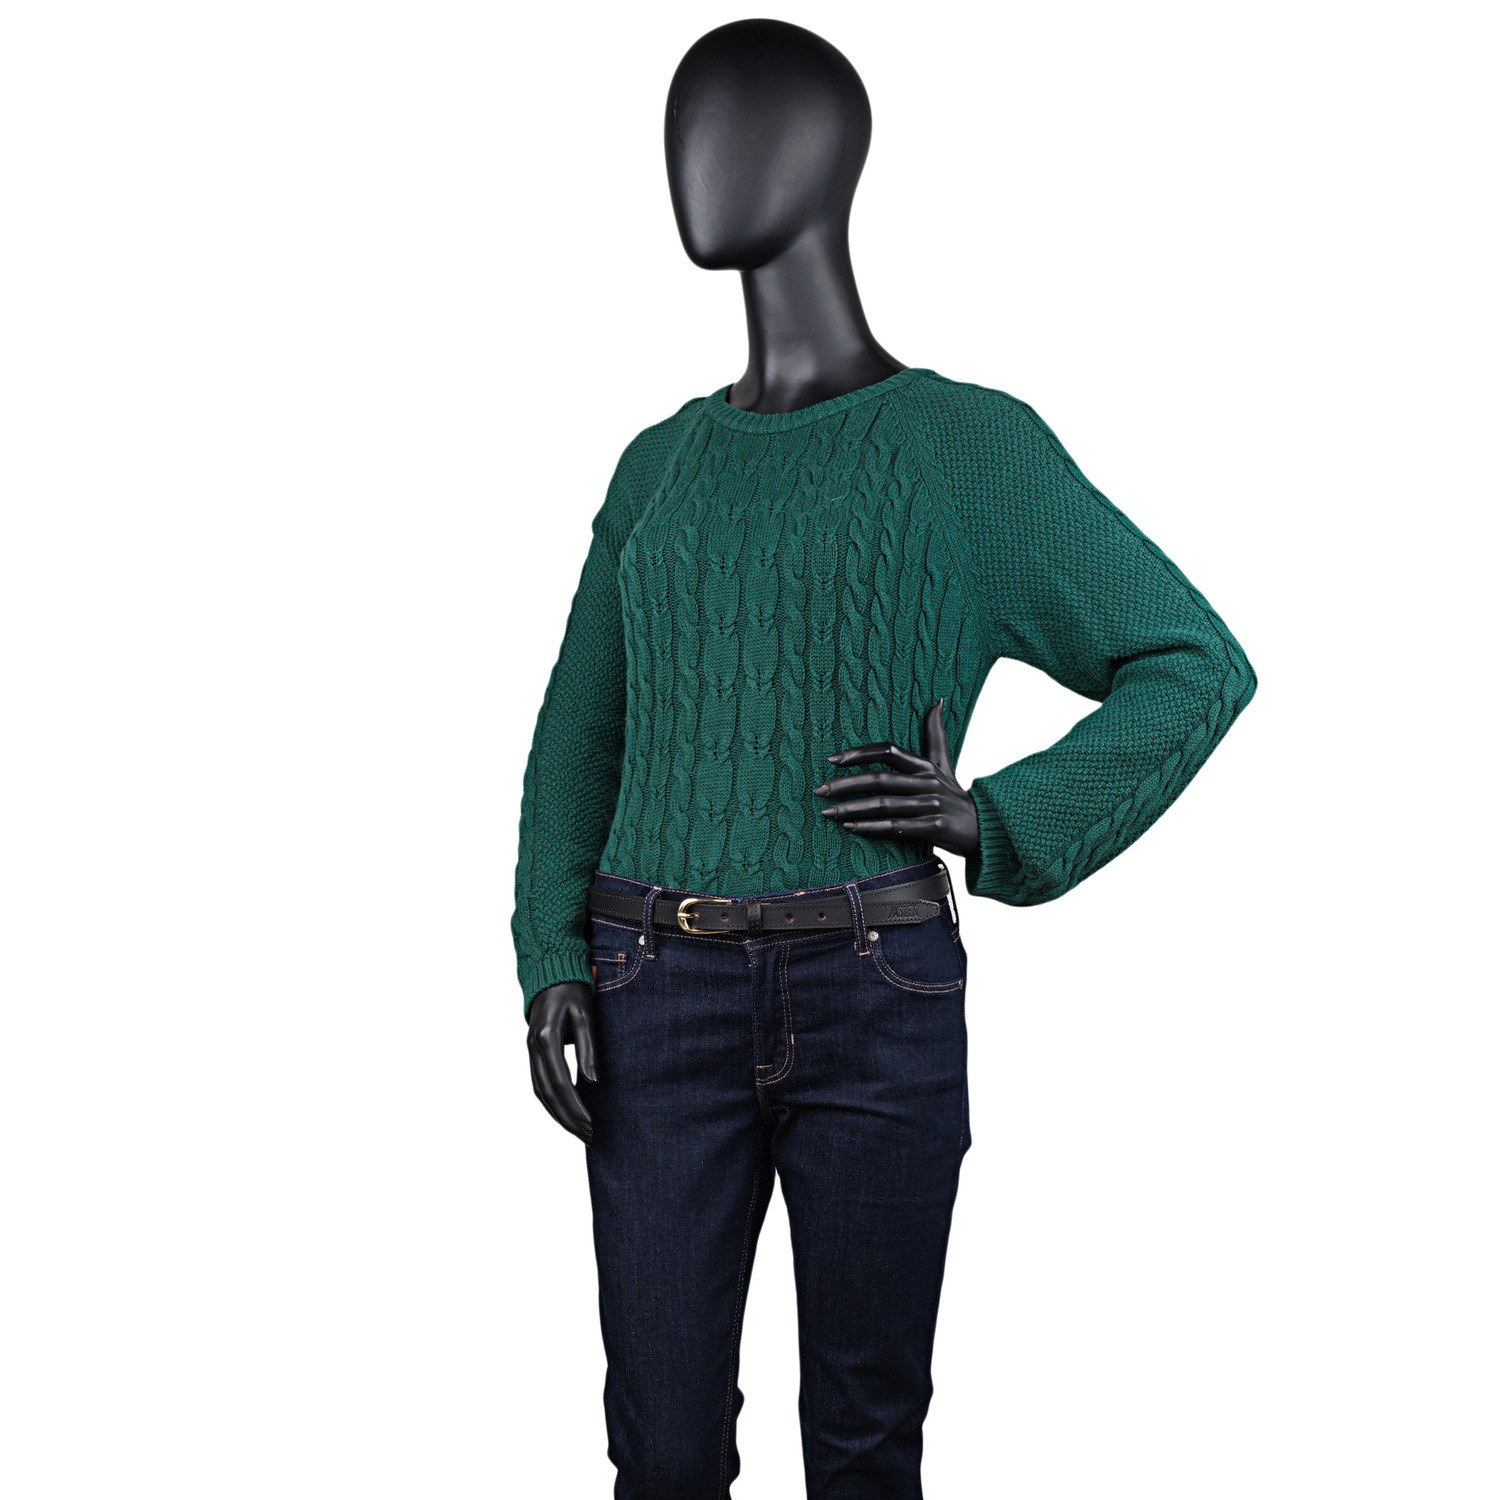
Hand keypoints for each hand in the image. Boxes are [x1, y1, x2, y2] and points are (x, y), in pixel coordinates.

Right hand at [527, 981, 597, 1143]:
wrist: (552, 972)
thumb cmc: (573, 990)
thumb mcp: (586, 1015)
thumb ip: (588, 1048)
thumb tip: (593, 1082)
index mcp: (546, 1039)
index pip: (560, 1083)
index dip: (575, 1107)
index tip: (592, 1125)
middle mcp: (533, 1048)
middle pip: (547, 1093)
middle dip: (567, 1118)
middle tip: (588, 1136)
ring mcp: (530, 1050)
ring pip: (540, 1092)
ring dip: (558, 1114)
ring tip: (578, 1131)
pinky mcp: (533, 1051)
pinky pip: (539, 1083)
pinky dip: (551, 1102)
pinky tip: (565, 1113)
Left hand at [813, 699, 979, 859]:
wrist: (986, 828)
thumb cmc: (955, 795)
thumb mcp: (945, 764)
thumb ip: (935, 735)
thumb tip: (936, 701)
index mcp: (925, 765)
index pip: (888, 751)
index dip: (859, 753)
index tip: (832, 759)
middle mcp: (927, 783)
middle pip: (879, 779)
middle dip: (845, 784)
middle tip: (819, 790)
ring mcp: (931, 806)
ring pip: (884, 805)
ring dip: (852, 808)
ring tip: (827, 812)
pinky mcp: (935, 828)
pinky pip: (896, 828)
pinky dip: (871, 828)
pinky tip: (850, 827)